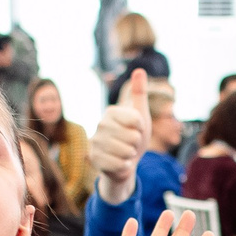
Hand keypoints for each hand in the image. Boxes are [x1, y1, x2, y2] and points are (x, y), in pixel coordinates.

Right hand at [90, 69, 151, 203]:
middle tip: (130, 144)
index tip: (136, 129)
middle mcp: (100, 124)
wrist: (125, 161)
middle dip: (137, 143)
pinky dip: (125, 165)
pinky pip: (119, 164)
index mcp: (111, 112)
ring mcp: (95, 142)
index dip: (141, 128)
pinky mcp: (94, 159)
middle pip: (132, 136)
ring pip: (126, 151)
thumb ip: (139, 94)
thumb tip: (139, 70)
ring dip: (131, 155)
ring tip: (125, 152)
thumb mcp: (140, 115)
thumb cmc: (133, 136)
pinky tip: (120, 162)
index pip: (137, 119)